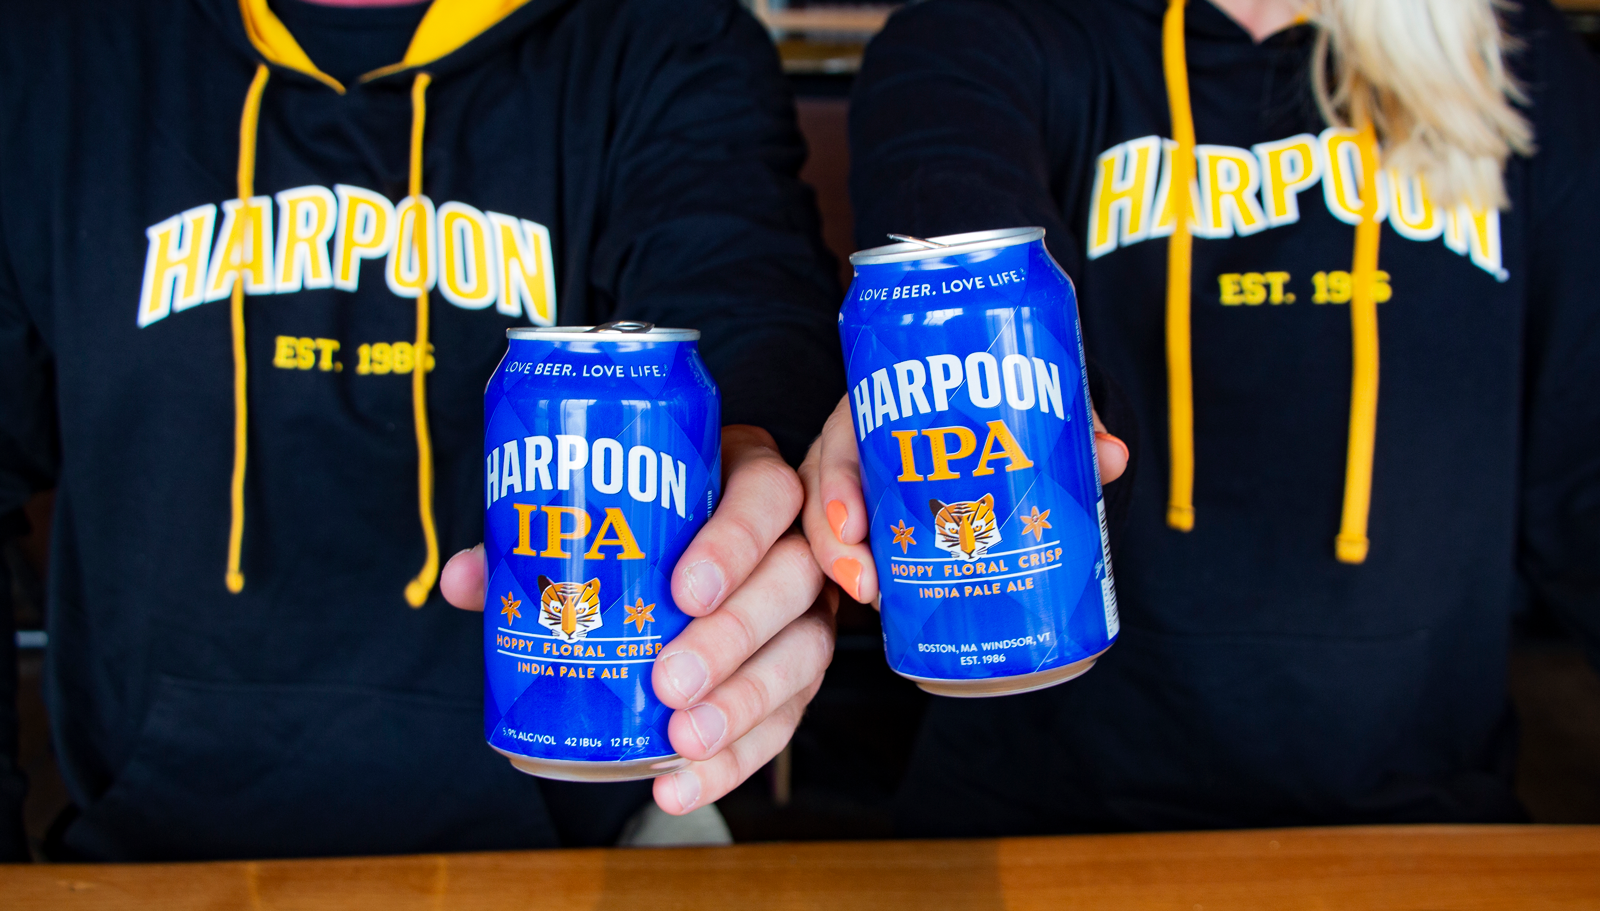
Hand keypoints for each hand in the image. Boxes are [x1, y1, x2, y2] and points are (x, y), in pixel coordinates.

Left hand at [441, 425, 833, 814]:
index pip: (768, 495)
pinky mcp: (800, 671)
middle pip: (791, 581)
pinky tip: (681, 783)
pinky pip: (786, 718)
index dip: (735, 543)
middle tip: (670, 680)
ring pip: (803, 652)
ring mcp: (806, 608)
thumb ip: (533, 542)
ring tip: (683, 740)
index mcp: (746, 481)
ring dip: (745, 704)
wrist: (687, 563)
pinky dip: (735, 760)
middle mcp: (792, 541)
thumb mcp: (600, 518)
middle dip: (734, 637)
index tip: (685, 590)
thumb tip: (468, 580)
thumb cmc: (642, 530)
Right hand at [800, 395, 1127, 606]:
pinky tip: (874, 607)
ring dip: (841, 565)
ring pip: (829, 523)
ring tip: (871, 601)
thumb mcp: (1029, 400)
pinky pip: (848, 546)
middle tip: (867, 587)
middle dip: (834, 542)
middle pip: (827, 491)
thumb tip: (1111, 455)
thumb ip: (1067, 419)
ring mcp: (863, 485)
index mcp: (886, 404)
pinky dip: (854, 576)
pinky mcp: (873, 521)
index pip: (843, 437)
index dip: (840, 482)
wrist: (1001, 408)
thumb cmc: (1001, 402)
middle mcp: (863, 444)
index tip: (858, 520)